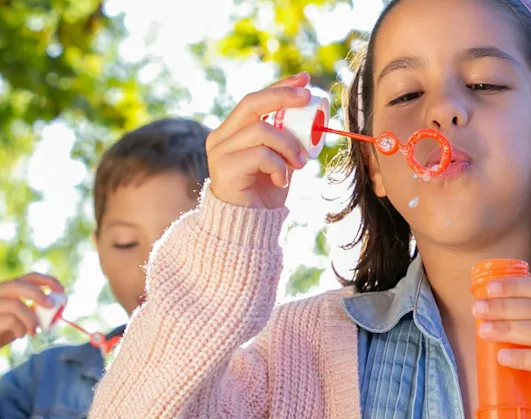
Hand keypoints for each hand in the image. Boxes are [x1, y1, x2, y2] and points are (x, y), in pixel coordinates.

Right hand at [0, 273, 65, 366]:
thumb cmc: (2, 331)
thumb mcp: (21, 317)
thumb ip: (34, 309)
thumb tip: (57, 304)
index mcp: (1, 288)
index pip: (26, 277)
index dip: (46, 280)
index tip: (61, 289)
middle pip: (17, 285)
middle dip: (38, 294)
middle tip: (50, 306)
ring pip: (15, 304)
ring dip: (30, 319)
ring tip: (33, 331)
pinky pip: (10, 320)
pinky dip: (21, 328)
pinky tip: (20, 335)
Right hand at [205, 73, 313, 208]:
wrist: (247, 227)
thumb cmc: (264, 192)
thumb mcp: (281, 159)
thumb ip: (287, 138)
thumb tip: (311, 116)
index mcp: (233, 130)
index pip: (256, 98)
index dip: (280, 85)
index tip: (304, 79)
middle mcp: (221, 136)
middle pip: (251, 103)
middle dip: (282, 97)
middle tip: (307, 99)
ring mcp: (219, 151)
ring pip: (260, 130)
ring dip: (288, 145)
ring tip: (299, 164)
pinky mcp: (224, 168)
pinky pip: (260, 155)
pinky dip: (278, 166)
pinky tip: (280, 181)